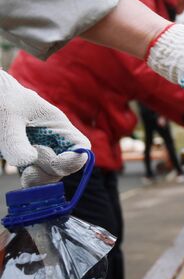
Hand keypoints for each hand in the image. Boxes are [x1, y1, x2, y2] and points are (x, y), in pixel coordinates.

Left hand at [0, 71, 90, 186]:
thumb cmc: (1, 99)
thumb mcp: (7, 116)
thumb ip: (16, 140)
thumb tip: (27, 162)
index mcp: (57, 125)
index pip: (81, 147)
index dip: (74, 159)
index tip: (55, 164)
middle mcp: (53, 140)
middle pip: (65, 166)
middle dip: (49, 171)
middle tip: (28, 166)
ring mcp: (40, 151)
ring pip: (50, 174)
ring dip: (37, 177)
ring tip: (18, 166)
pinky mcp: (25, 159)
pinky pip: (33, 176)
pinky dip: (26, 179)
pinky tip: (13, 168)